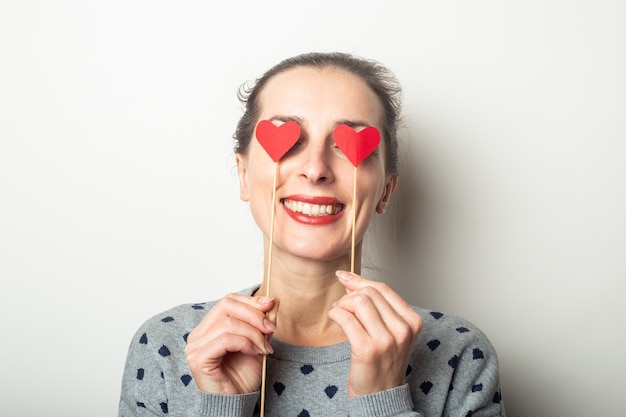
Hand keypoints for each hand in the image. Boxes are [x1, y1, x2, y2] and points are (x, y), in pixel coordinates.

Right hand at [184, 293, 276, 393]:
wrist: (236, 403)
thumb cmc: (243, 376)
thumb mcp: (258, 342)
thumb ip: (261, 323)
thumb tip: (272, 301)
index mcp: (209, 327)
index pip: (228, 301)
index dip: (251, 301)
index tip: (271, 305)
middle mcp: (198, 334)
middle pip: (226, 305)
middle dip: (253, 314)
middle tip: (270, 328)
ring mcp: (195, 346)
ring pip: (228, 323)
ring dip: (253, 333)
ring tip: (265, 347)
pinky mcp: (198, 358)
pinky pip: (225, 339)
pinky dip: (244, 343)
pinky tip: (255, 352)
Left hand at [328, 271, 422, 396]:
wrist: (381, 396)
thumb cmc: (383, 362)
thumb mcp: (390, 332)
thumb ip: (377, 307)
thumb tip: (351, 280)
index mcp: (412, 321)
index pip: (383, 289)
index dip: (360, 280)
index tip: (345, 277)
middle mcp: (403, 330)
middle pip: (370, 293)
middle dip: (350, 294)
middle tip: (341, 305)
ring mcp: (387, 340)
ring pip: (359, 302)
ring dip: (342, 304)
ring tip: (338, 313)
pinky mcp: (368, 350)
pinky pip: (347, 318)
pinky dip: (336, 314)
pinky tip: (334, 318)